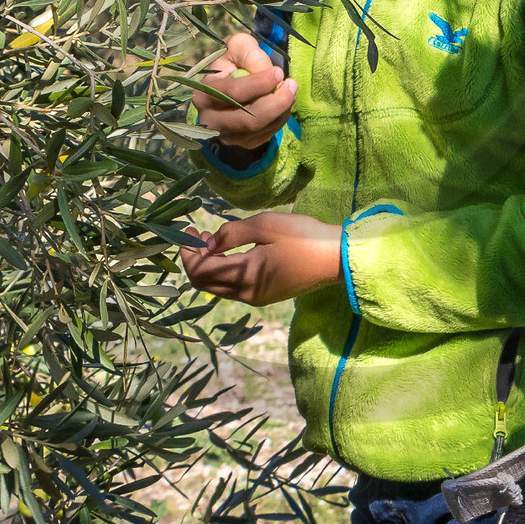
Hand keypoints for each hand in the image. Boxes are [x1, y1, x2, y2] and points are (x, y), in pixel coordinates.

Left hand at [181, 211, 341, 305]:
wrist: (337, 259)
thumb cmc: (303, 237)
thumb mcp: (265, 225)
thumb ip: (231, 233)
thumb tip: (208, 243)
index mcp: (244, 276)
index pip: (200, 270)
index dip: (187, 252)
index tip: (187, 229)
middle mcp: (245, 294)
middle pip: (204, 284)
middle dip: (193, 260)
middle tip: (196, 234)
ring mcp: (255, 298)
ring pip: (217, 288)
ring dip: (207, 266)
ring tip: (210, 240)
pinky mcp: (265, 296)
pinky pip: (232, 288)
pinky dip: (222, 272)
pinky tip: (229, 253)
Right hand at [191, 30, 296, 150]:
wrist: (232, 87)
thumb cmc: (234, 64)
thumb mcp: (238, 48)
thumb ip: (250, 53)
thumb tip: (267, 72)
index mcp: (204, 94)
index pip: (233, 93)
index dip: (259, 84)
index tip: (279, 72)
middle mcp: (211, 121)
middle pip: (249, 120)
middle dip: (276, 102)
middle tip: (292, 84)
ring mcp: (227, 136)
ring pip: (261, 128)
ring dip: (282, 109)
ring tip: (290, 89)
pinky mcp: (243, 143)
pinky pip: (268, 133)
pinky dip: (280, 117)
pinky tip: (282, 102)